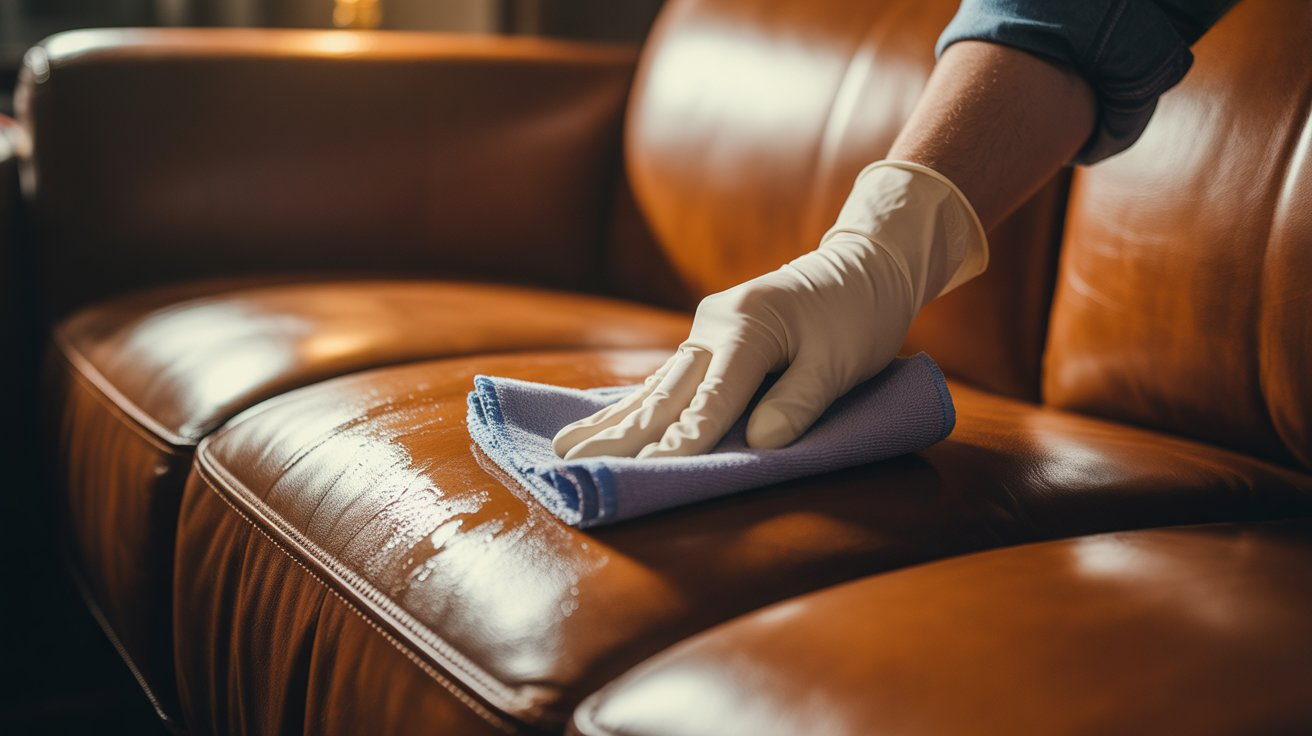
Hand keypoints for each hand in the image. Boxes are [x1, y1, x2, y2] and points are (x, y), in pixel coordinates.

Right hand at [553, 161, 986, 458]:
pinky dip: (634, 404)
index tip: (648, 476)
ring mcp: (705, 331)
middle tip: (574, 463)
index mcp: (748, 328)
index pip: (710, 400)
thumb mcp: (843, 361)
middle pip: (665, 392)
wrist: (863, 266)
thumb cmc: (858, 315)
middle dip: (621, 434)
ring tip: (567, 447)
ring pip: (656, 386)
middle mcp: (714, 326)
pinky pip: (667, 379)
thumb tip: (757, 442)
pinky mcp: (707, 340)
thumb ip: (799, 401)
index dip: (682, 443)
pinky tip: (604, 424)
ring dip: (613, 421)